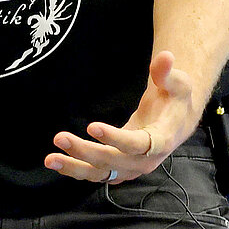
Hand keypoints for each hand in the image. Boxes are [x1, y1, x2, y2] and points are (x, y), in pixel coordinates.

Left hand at [45, 50, 192, 184]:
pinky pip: (97, 173)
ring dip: (75, 167)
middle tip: (60, 137)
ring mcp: (131, 167)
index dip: (115, 138)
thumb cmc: (175, 100)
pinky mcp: (119, 168)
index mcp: (161, 141)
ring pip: (101, 173)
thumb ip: (167, 72)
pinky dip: (76, 170)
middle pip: (113, 161)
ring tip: (50, 159)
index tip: (91, 126)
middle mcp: (145, 160)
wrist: (176, 122)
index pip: (138, 145)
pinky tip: (56, 162)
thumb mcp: (178, 83)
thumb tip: (165, 55)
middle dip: (85, 151)